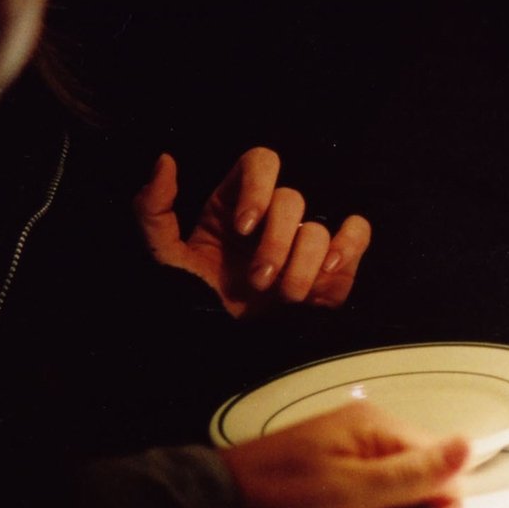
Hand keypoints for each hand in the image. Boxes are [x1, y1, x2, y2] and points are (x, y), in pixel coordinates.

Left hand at [135, 148, 371, 316]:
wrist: (211, 347)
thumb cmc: (183, 297)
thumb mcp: (158, 254)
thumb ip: (152, 207)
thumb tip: (165, 160)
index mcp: (234, 203)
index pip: (261, 163)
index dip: (259, 188)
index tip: (244, 227)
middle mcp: (271, 218)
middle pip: (293, 199)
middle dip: (276, 244)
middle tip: (257, 280)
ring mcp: (302, 243)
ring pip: (320, 229)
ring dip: (302, 266)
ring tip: (283, 296)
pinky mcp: (329, 269)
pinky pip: (356, 239)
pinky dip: (348, 252)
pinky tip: (325, 276)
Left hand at [219, 401, 468, 507]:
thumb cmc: (283, 502)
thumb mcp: (352, 492)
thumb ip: (413, 473)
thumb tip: (471, 443)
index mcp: (377, 425)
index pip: (440, 460)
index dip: (438, 501)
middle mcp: (368, 431)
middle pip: (419, 475)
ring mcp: (348, 451)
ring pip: (395, 491)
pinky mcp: (331, 474)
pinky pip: (369, 496)